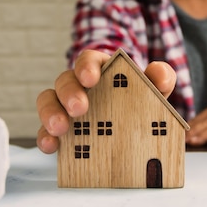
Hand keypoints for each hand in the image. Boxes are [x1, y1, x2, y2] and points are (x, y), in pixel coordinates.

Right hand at [36, 50, 176, 153]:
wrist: (136, 122)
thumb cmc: (140, 98)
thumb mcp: (154, 88)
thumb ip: (161, 78)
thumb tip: (160, 75)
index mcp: (100, 69)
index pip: (88, 60)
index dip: (86, 67)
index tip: (91, 78)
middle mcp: (78, 85)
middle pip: (65, 81)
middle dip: (69, 93)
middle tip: (79, 108)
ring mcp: (65, 107)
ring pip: (48, 102)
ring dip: (51, 113)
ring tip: (60, 128)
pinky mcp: (61, 131)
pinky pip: (45, 131)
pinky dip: (45, 137)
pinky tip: (51, 146)